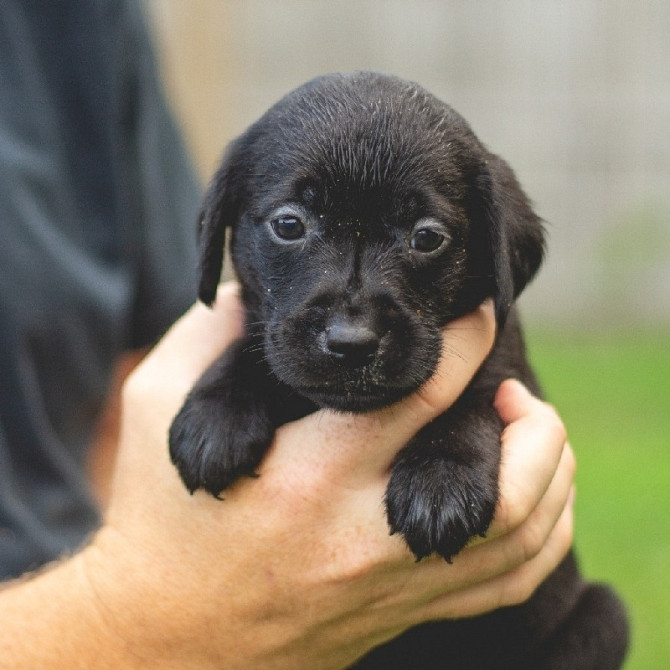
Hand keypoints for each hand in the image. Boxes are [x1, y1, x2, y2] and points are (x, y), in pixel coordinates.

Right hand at [77, 282, 572, 669]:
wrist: (165, 634)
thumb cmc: (160, 519)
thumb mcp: (158, 411)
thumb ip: (206, 341)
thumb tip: (248, 296)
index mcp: (307, 473)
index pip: (420, 395)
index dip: (464, 343)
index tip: (478, 313)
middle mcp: (362, 534)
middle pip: (499, 479)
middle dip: (530, 418)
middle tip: (512, 386)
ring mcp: (390, 584)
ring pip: (520, 536)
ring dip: (549, 473)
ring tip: (532, 431)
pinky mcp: (400, 612)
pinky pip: (505, 585)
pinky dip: (542, 536)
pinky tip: (533, 496)